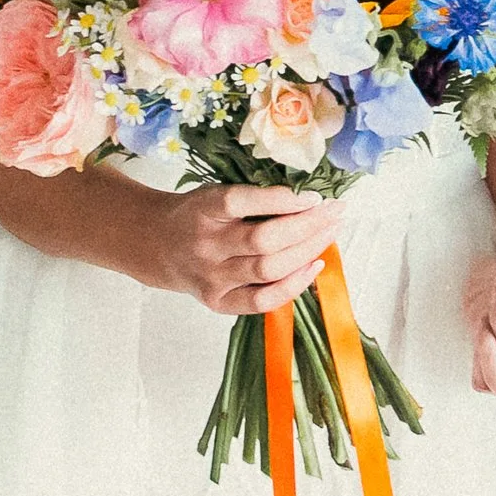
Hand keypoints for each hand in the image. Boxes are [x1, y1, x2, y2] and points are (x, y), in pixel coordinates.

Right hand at [147, 181, 339, 317]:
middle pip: (264, 239)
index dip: (281, 200)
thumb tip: (310, 199)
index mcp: (202, 209)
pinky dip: (293, 285)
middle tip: (336, 212)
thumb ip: (252, 197)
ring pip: (269, 269)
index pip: (240, 202)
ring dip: (308, 251)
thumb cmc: (198, 214)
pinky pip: (262, 301)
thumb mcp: (215, 193)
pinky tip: (314, 266)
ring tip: (331, 233)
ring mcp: (211, 278)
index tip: (314, 195)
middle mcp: (205, 246)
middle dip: (309, 225)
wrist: (159, 245)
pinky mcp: (218, 302)